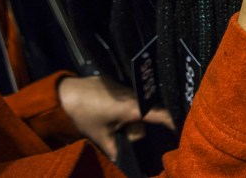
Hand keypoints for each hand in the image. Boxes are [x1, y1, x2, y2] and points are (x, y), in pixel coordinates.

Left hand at [58, 75, 174, 160]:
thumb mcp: (100, 137)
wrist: (65, 93)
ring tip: (108, 123)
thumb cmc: (85, 115)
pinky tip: (105, 112)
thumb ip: (115, 150)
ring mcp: (126, 88)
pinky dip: (121, 109)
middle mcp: (135, 96)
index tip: (180, 129)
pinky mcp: (117, 84)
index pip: (162, 115)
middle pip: (145, 117)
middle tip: (117, 135)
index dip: (173, 122)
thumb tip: (122, 161)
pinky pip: (127, 100)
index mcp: (134, 109)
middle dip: (134, 129)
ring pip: (135, 109)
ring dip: (127, 119)